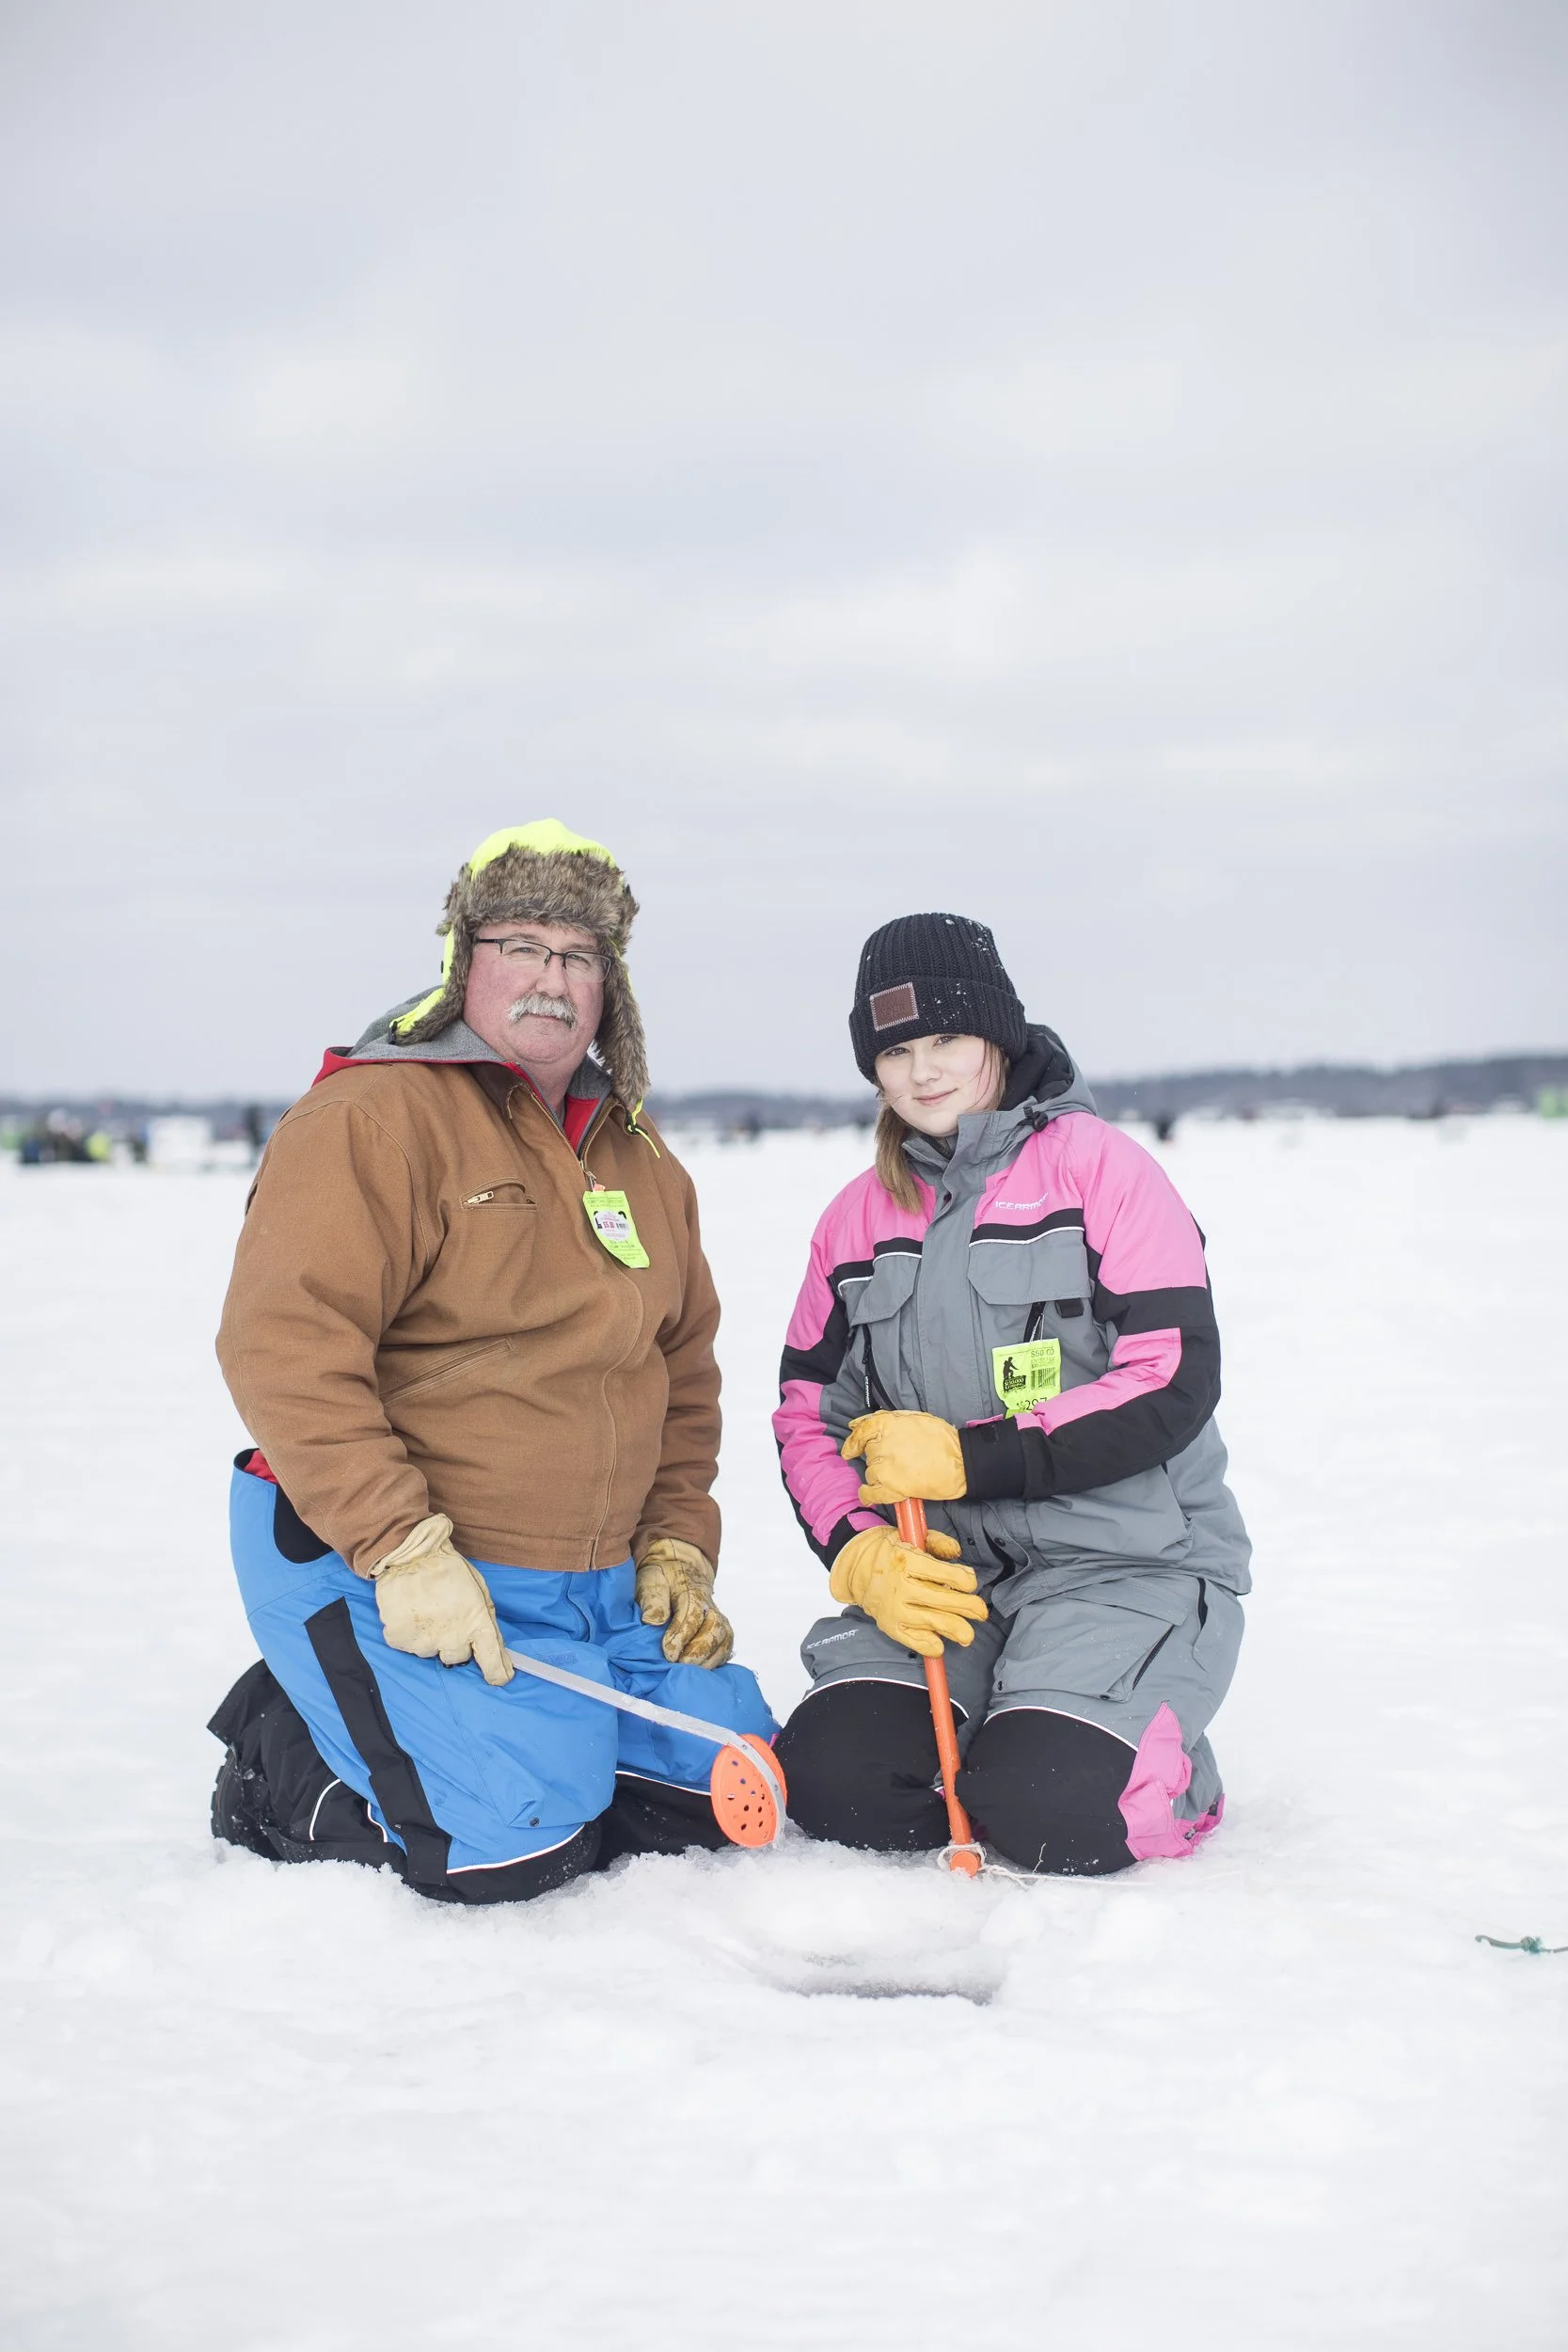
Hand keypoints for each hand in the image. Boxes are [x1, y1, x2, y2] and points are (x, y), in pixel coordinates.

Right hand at [370, 1514, 512, 1686]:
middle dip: (455, 1642)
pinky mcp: (399, 1639)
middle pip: (457, 1658)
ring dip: (431, 1637)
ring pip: (431, 1652)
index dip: (497, 1672)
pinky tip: (411, 1612)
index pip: (491, 1660)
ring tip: (426, 1610)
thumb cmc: (448, 1570)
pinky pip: (408, 1645)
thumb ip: (488, 1622)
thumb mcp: (478, 1591)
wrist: (410, 1553)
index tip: (500, 1678)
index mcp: (476, 1623)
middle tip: (447, 1619)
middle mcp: (451, 1637)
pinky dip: (410, 1634)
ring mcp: (423, 1641)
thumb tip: (502, 1656)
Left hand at [635, 1536, 733, 1666]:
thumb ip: (652, 1600)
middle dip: (698, 1650)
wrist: (679, 1572)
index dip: (681, 1635)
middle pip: (715, 1629)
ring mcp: (719, 1620)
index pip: (691, 1614)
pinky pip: (726, 1649)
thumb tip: (652, 1620)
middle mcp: (710, 1606)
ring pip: (724, 1640)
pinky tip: (700, 1672)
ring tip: (690, 1672)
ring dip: (709, 1659)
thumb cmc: (663, 1581)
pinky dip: (716, 1662)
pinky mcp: (722, 1632)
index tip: (668, 1653)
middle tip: (680, 1665)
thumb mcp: (651, 1582)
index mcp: (692, 1591)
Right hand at [828, 1523, 987, 1657]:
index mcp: (908, 1560)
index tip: (969, 1582)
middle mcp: (901, 1586)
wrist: (857, 1568)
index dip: (965, 1580)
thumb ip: (938, 1542)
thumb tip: (957, 1551)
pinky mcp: (889, 1626)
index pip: (946, 1575)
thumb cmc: (892, 1552)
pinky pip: (912, 1641)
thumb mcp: (912, 1537)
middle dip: (968, 1607)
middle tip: (981, 1611)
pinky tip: (940, 1646)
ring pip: (932, 1622)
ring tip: (967, 1635)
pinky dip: (928, 1646)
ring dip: (955, 1630)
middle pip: (943, 1601)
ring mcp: (895, 1609)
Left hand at [842, 1410, 966, 1506]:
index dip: (854, 1442)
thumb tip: (855, 1424)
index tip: (850, 1449)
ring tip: (901, 1473)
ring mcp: (884, 1469)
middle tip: (900, 1459)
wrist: (960, 1462)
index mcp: (886, 1425)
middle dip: (879, 1457)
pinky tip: (873, 1493)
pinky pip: (870, 1493)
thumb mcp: (912, 1417)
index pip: (860, 1432)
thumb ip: (882, 1419)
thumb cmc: (940, 1438)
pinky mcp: (891, 1489)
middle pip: (869, 1454)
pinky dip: (868, 1494)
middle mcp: (881, 1446)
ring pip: (870, 1473)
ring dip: (880, 1474)